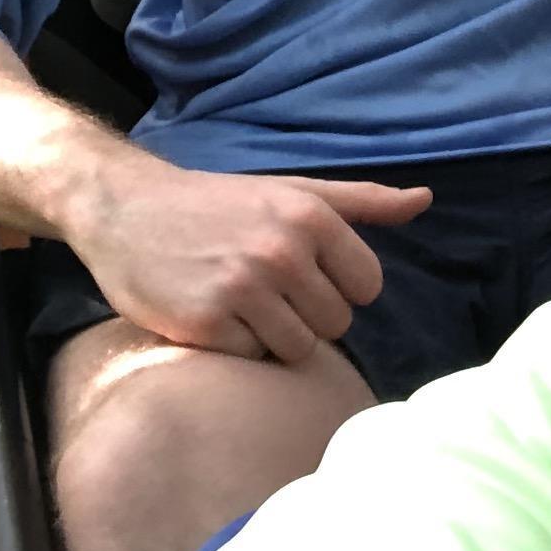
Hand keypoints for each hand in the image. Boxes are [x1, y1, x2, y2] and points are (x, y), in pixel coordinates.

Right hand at [62, 153, 433, 367]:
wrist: (124, 208)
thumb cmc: (218, 204)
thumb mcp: (292, 191)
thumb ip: (363, 202)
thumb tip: (425, 201)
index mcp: (310, 216)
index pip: (367, 287)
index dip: (338, 286)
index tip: (301, 272)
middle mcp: (281, 251)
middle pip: (336, 323)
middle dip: (305, 312)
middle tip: (262, 286)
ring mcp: (242, 289)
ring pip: (298, 349)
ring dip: (271, 334)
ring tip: (238, 301)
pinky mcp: (205, 324)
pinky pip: (252, 359)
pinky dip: (233, 346)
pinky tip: (209, 314)